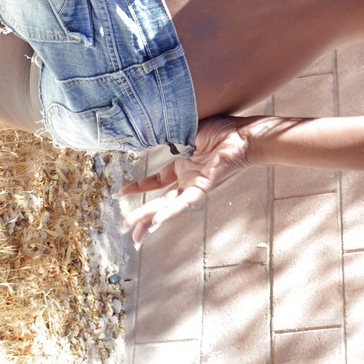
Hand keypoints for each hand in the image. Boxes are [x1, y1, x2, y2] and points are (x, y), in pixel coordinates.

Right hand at [117, 116, 252, 245]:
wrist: (245, 135)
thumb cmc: (223, 131)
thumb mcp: (189, 132)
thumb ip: (171, 137)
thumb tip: (152, 129)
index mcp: (183, 167)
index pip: (155, 182)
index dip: (137, 187)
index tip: (119, 194)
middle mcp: (187, 180)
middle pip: (159, 202)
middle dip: (141, 217)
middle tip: (125, 230)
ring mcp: (194, 186)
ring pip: (167, 206)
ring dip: (149, 219)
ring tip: (134, 233)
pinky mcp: (203, 188)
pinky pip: (184, 202)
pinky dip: (170, 212)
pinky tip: (156, 223)